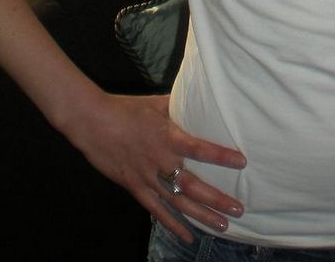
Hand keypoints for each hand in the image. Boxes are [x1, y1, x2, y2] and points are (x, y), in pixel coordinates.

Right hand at [66, 91, 245, 242]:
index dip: (221, 156)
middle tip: (238, 209)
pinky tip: (188, 236)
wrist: (93, 122)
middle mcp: (161, 161)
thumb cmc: (125, 109)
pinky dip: (172, 225)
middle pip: (193, 185)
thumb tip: (198, 98)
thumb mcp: (156, 103)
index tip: (242, 162)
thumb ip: (178, 106)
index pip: (200, 149)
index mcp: (168, 137)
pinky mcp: (135, 188)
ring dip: (201, 215)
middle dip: (217, 199)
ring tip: (222, 226)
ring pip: (178, 202)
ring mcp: (148, 178)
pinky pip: (156, 210)